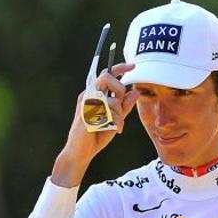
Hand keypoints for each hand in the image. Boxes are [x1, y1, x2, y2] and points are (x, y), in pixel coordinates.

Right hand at [52, 64, 140, 186]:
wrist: (82, 152)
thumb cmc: (97, 134)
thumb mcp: (116, 118)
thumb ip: (124, 106)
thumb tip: (135, 92)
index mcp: (94, 95)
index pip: (106, 75)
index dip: (119, 68)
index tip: (133, 65)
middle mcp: (87, 95)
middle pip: (107, 78)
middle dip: (119, 89)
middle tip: (120, 106)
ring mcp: (85, 104)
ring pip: (112, 99)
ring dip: (120, 115)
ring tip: (117, 126)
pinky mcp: (86, 114)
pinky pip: (110, 113)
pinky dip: (117, 123)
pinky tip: (114, 130)